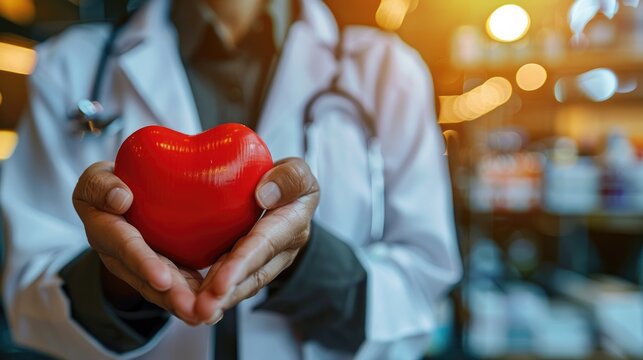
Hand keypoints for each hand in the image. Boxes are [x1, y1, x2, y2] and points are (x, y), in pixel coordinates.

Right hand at [72, 161, 201, 324]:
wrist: (114, 199)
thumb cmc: (107, 186)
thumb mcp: (95, 179)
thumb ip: (102, 186)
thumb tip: (121, 199)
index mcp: (105, 232)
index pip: (127, 248)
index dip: (144, 263)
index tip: (163, 279)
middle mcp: (122, 258)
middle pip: (148, 280)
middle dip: (171, 297)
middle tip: (193, 310)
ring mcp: (141, 269)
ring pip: (164, 289)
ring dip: (185, 303)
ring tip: (206, 315)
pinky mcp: (161, 270)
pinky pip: (178, 285)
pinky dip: (195, 296)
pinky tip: (216, 306)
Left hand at [193, 158, 319, 323]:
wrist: (284, 194)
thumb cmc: (289, 181)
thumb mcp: (297, 172)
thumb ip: (289, 178)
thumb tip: (264, 196)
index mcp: (293, 224)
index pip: (265, 245)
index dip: (242, 264)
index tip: (221, 282)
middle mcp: (282, 252)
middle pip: (252, 276)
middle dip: (227, 293)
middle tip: (202, 309)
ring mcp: (265, 264)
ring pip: (240, 285)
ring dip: (217, 300)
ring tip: (194, 313)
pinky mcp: (247, 268)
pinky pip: (229, 282)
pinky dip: (210, 293)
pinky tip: (190, 304)